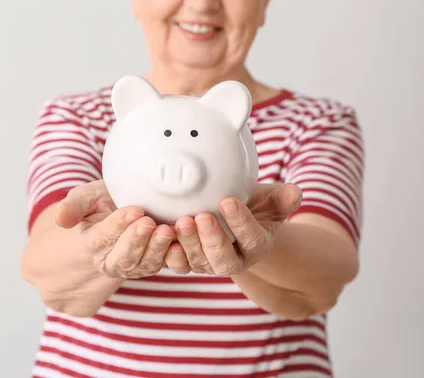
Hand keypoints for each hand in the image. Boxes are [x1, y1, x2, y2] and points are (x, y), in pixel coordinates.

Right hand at [55, 180, 174, 278]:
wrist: (120, 206)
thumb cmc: (101, 201)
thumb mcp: (84, 197)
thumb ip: (73, 207)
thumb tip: (61, 220)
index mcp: (91, 245)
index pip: (102, 238)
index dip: (117, 226)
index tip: (133, 210)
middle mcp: (111, 261)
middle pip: (123, 258)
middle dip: (137, 242)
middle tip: (149, 222)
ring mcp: (135, 266)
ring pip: (146, 264)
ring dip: (157, 249)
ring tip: (167, 230)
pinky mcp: (154, 264)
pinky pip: (165, 264)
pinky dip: (173, 255)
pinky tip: (182, 241)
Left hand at [164, 183, 301, 274]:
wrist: (232, 220)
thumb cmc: (252, 206)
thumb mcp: (270, 200)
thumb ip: (282, 198)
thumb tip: (295, 192)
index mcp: (256, 245)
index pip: (252, 239)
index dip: (241, 222)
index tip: (228, 201)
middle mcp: (233, 260)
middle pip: (223, 259)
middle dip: (211, 239)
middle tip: (201, 216)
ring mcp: (208, 264)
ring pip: (198, 263)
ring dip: (188, 244)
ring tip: (181, 221)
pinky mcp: (187, 262)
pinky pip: (177, 265)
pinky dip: (168, 254)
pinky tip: (163, 235)